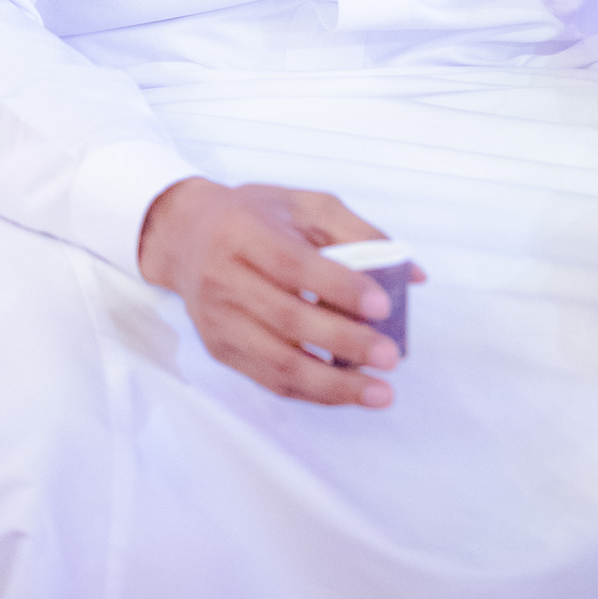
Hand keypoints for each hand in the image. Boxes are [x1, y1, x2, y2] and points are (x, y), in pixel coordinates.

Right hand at [139, 177, 422, 408]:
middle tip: (390, 357)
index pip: (293, 265)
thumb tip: (413, 273)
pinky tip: (346, 393)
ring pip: (277, 362)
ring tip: (379, 392)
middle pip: (287, 319)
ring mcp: (219, 320)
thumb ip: (360, 232)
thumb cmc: (255, 216)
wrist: (184, 236)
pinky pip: (269, 379)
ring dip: (332, 384)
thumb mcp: (304, 204)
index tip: (383, 305)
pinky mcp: (220, 349)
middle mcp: (224, 278)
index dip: (338, 287)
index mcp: (245, 232)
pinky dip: (312, 392)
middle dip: (344, 343)